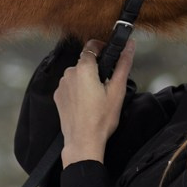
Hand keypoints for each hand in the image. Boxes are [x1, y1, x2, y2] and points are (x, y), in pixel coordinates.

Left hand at [55, 38, 135, 166]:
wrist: (83, 142)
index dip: (102, 48)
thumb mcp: (117, 90)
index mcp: (83, 68)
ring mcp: (61, 85)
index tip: (110, 58)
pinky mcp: (57, 97)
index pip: (91, 46)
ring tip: (96, 98)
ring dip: (86, 80)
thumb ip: (123, 64)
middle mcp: (68, 73)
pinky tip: (85, 104)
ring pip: (77, 74)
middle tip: (107, 85)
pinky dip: (77, 90)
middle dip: (96, 69)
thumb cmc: (102, 118)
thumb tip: (129, 45)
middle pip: (85, 62)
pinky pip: (69, 86)